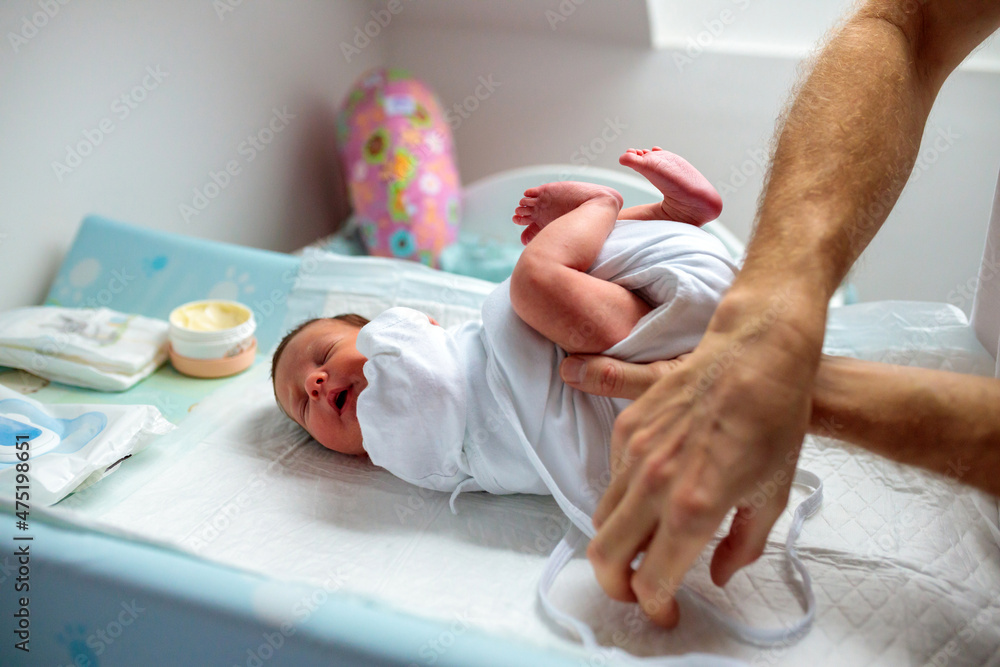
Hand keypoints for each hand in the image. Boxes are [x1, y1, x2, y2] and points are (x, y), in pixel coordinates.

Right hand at [559, 290, 822, 626]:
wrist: (758, 354)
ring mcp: (635, 452)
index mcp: (694, 508)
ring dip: (618, 543)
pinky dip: (623, 501)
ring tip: (646, 547)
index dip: (657, 607)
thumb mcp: (771, 495)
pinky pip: (610, 479)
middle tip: (640, 590)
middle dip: (617, 586)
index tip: (667, 610)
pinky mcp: (627, 428)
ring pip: (602, 519)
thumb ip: (741, 546)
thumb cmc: (775, 421)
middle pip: (606, 556)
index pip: (653, 581)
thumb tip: (719, 573)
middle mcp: (656, 483)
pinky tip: (653, 497)